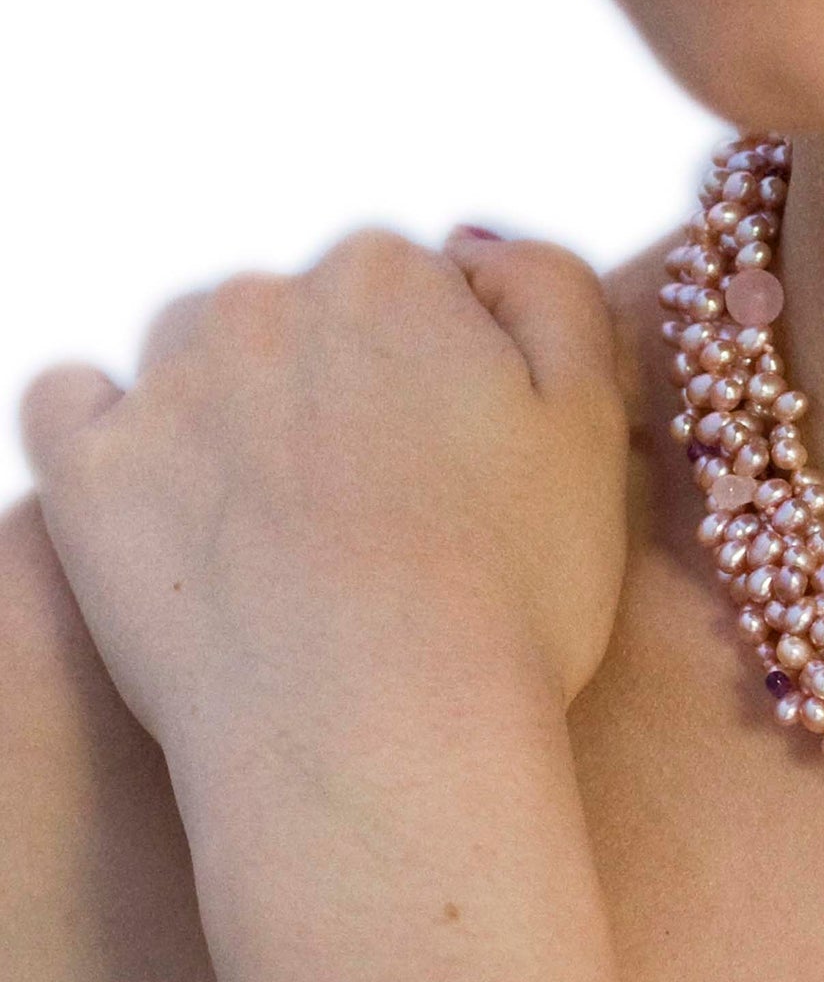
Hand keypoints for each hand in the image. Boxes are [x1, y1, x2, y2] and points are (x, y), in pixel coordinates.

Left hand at [20, 226, 630, 774]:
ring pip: (197, 353)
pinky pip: (73, 404)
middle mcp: (264, 304)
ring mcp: (166, 387)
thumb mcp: (592, 424)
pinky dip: (113, 430)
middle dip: (344, 391)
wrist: (382, 733)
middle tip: (393, 516)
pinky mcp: (90, 474)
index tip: (472, 469)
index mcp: (391, 281)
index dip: (455, 381)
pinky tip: (173, 497)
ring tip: (293, 528)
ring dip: (238, 409)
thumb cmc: (511, 595)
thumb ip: (553, 293)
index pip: (421, 291)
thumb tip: (474, 248)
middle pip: (305, 318)